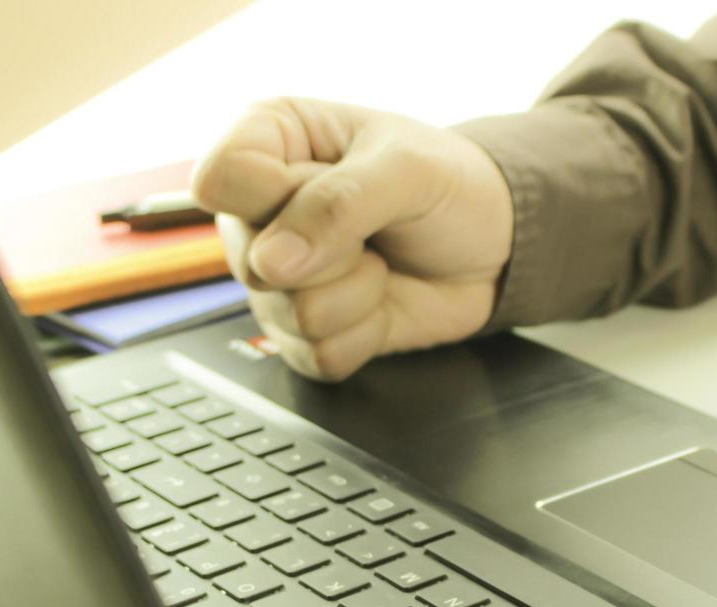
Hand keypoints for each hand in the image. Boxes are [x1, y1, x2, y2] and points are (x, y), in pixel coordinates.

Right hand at [191, 98, 512, 380]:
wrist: (497, 246)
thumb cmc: (452, 186)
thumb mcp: (407, 169)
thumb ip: (337, 203)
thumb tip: (272, 262)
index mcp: (270, 141)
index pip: (219, 180)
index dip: (272, 198)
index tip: (324, 185)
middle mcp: (260, 213)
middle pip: (252, 261)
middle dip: (332, 254)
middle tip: (373, 228)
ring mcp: (277, 278)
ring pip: (286, 314)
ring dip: (357, 295)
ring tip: (381, 260)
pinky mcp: (303, 333)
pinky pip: (312, 355)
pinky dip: (364, 334)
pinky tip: (380, 300)